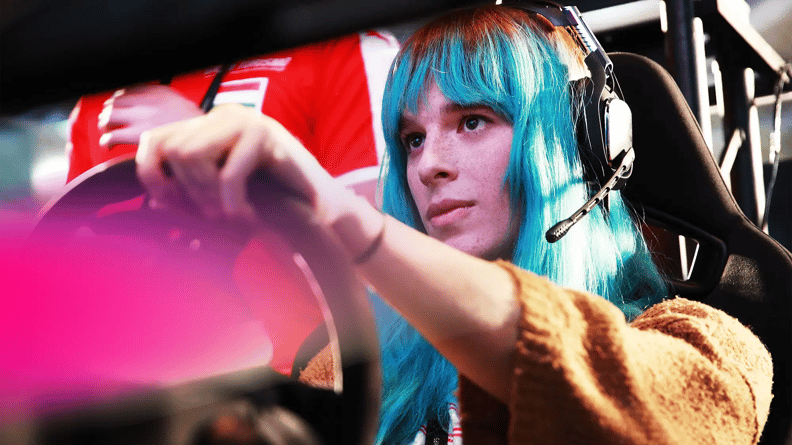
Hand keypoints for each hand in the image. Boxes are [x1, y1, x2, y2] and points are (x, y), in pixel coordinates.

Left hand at [98, 85, 202, 146]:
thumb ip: (168, 103)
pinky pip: (112, 136)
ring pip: (109, 116)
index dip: (120, 99)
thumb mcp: (185, 106)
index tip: (120, 105)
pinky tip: (108, 146)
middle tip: (110, 120)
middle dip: (110, 111)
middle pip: (116, 101)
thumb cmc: (199, 132)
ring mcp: (143, 117)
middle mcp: (149, 101)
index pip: (130, 89)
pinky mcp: (138, 135)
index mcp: (161, 92)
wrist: (207, 142)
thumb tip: (155, 109)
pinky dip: (106, 141)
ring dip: (105, 124)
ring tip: (107, 132)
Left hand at [136, 103, 337, 223]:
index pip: (155, 140)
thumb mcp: (215, 199)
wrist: (313, 214)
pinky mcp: (265, 135)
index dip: (153, 176)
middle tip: (214, 216)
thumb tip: (155, 198)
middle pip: (173, 150)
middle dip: (188, 192)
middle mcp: (222, 116)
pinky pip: (228, 172)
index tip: (173, 205)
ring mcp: (245, 121)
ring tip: (230, 214)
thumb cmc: (267, 206)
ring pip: (190, 155)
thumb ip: (185, 194)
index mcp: (207, 127)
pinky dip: (231, 202)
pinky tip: (246, 216)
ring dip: (207, 195)